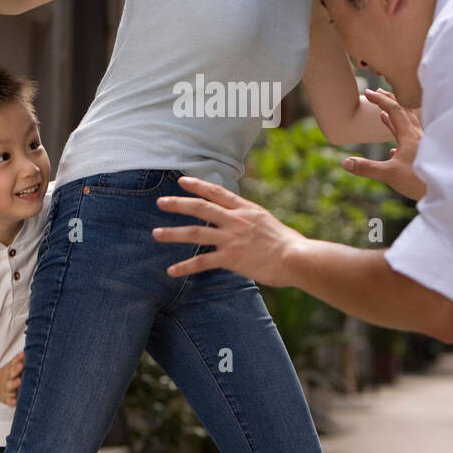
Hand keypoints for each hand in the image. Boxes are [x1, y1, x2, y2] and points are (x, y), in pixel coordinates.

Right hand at [0, 351, 24, 405]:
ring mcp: (7, 390)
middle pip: (11, 374)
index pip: (14, 364)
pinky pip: (9, 401)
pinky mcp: (7, 400)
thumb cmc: (9, 375)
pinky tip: (15, 402)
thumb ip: (18, 360)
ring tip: (19, 381)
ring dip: (14, 384)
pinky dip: (12, 402)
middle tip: (21, 365)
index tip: (23, 356)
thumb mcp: (11, 366)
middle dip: (16, 370)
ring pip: (10, 387)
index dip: (18, 360)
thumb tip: (25, 352)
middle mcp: (8, 379)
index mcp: (10, 371)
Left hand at [152, 177, 306, 286]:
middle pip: (201, 207)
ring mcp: (232, 238)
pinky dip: (185, 266)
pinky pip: (202, 262)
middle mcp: (236, 220)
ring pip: (195, 232)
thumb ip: (252, 221)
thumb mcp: (268, 223)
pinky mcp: (231, 258)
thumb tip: (244, 223)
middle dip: (178, 203)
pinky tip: (171, 271)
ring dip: (173, 233)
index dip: (199, 185)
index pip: (218, 192)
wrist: (296, 258)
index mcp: (246, 209)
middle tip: (161, 202)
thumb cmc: (289, 244)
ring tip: (156, 234)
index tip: (183, 181)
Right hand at [342, 89, 426, 200]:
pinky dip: (400, 138)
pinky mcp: (425, 157)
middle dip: (389, 101)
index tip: (368, 92)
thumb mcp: (389, 174)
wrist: (444, 191)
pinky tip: (393, 149)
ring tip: (383, 114)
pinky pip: (411, 142)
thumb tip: (346, 163)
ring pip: (408, 126)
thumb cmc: (419, 182)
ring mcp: (423, 146)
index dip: (379, 99)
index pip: (393, 110)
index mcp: (409, 136)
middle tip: (377, 93)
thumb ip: (367, 168)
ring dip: (395, 118)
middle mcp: (418, 136)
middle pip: (404, 112)